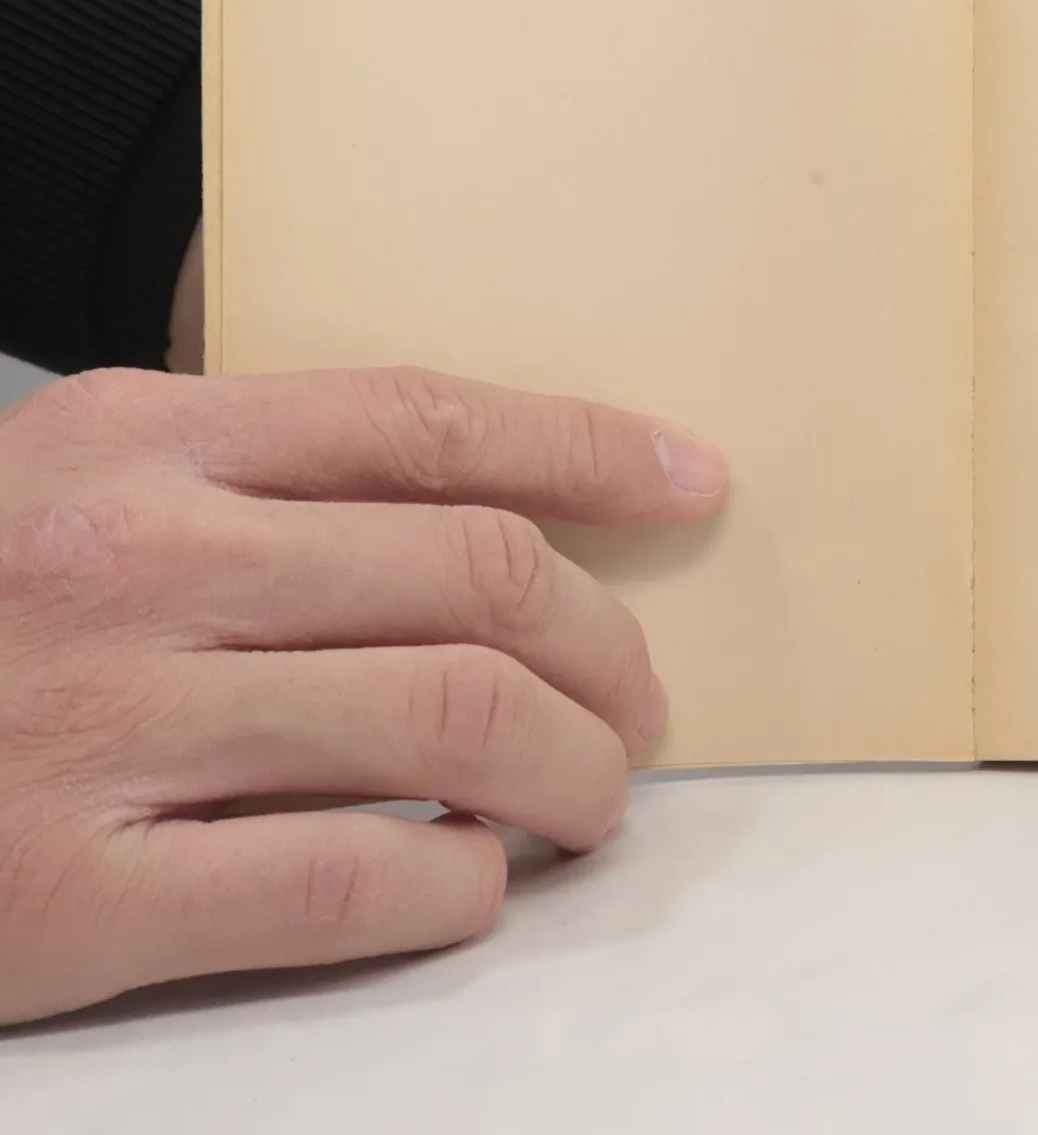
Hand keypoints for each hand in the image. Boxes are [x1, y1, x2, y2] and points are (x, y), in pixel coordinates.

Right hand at [0, 365, 727, 1024]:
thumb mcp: (81, 484)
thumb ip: (264, 480)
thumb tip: (494, 522)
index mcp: (145, 441)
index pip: (429, 420)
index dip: (590, 449)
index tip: (690, 479)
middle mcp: (135, 562)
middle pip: (475, 573)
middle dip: (605, 643)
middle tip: (639, 701)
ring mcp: (103, 725)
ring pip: (449, 719)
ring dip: (569, 768)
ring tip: (589, 797)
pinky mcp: (69, 895)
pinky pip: (346, 878)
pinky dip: (453, 883)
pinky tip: (468, 878)